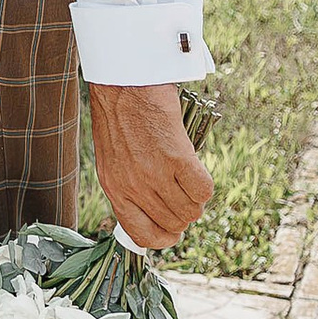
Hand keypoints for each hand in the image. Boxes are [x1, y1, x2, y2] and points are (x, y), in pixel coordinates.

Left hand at [86, 82, 212, 251]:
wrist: (123, 80)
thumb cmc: (119, 114)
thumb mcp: (113, 157)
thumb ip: (128, 184)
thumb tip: (154, 208)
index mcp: (114, 188)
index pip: (141, 235)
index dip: (162, 238)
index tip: (172, 229)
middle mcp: (133, 186)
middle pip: (173, 224)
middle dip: (184, 213)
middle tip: (184, 193)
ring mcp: (155, 173)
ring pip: (190, 211)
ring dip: (196, 200)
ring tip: (190, 180)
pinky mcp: (176, 157)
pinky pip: (203, 190)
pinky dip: (205, 185)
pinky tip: (196, 168)